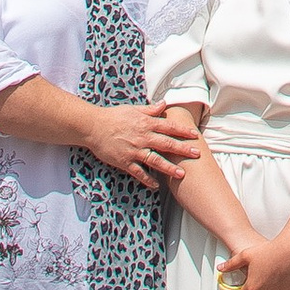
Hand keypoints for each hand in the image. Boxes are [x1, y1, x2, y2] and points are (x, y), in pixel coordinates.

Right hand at [85, 103, 199, 186]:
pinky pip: (138, 172)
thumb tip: (164, 103)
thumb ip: (150, 109)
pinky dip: (147, 179)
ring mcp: (134, 150)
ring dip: (169, 167)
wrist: (93, 126)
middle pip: (166, 144)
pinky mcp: (124, 161)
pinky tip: (156, 185)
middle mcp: (142, 137)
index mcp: (145, 123)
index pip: (168, 127)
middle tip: (196, 154)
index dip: (183, 131)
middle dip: (182, 149)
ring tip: (181, 174)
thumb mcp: (133, 109)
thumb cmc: (113, 116)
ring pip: (155, 160)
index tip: (195, 135)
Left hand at [231, 236, 289, 289]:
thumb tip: (221, 268)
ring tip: (270, 281)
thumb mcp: (246, 255)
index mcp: (252, 287)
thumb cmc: (269, 251)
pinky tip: (282, 284)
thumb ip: (232, 264)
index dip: (245, 287)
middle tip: (260, 278)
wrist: (289, 250)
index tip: (248, 281)